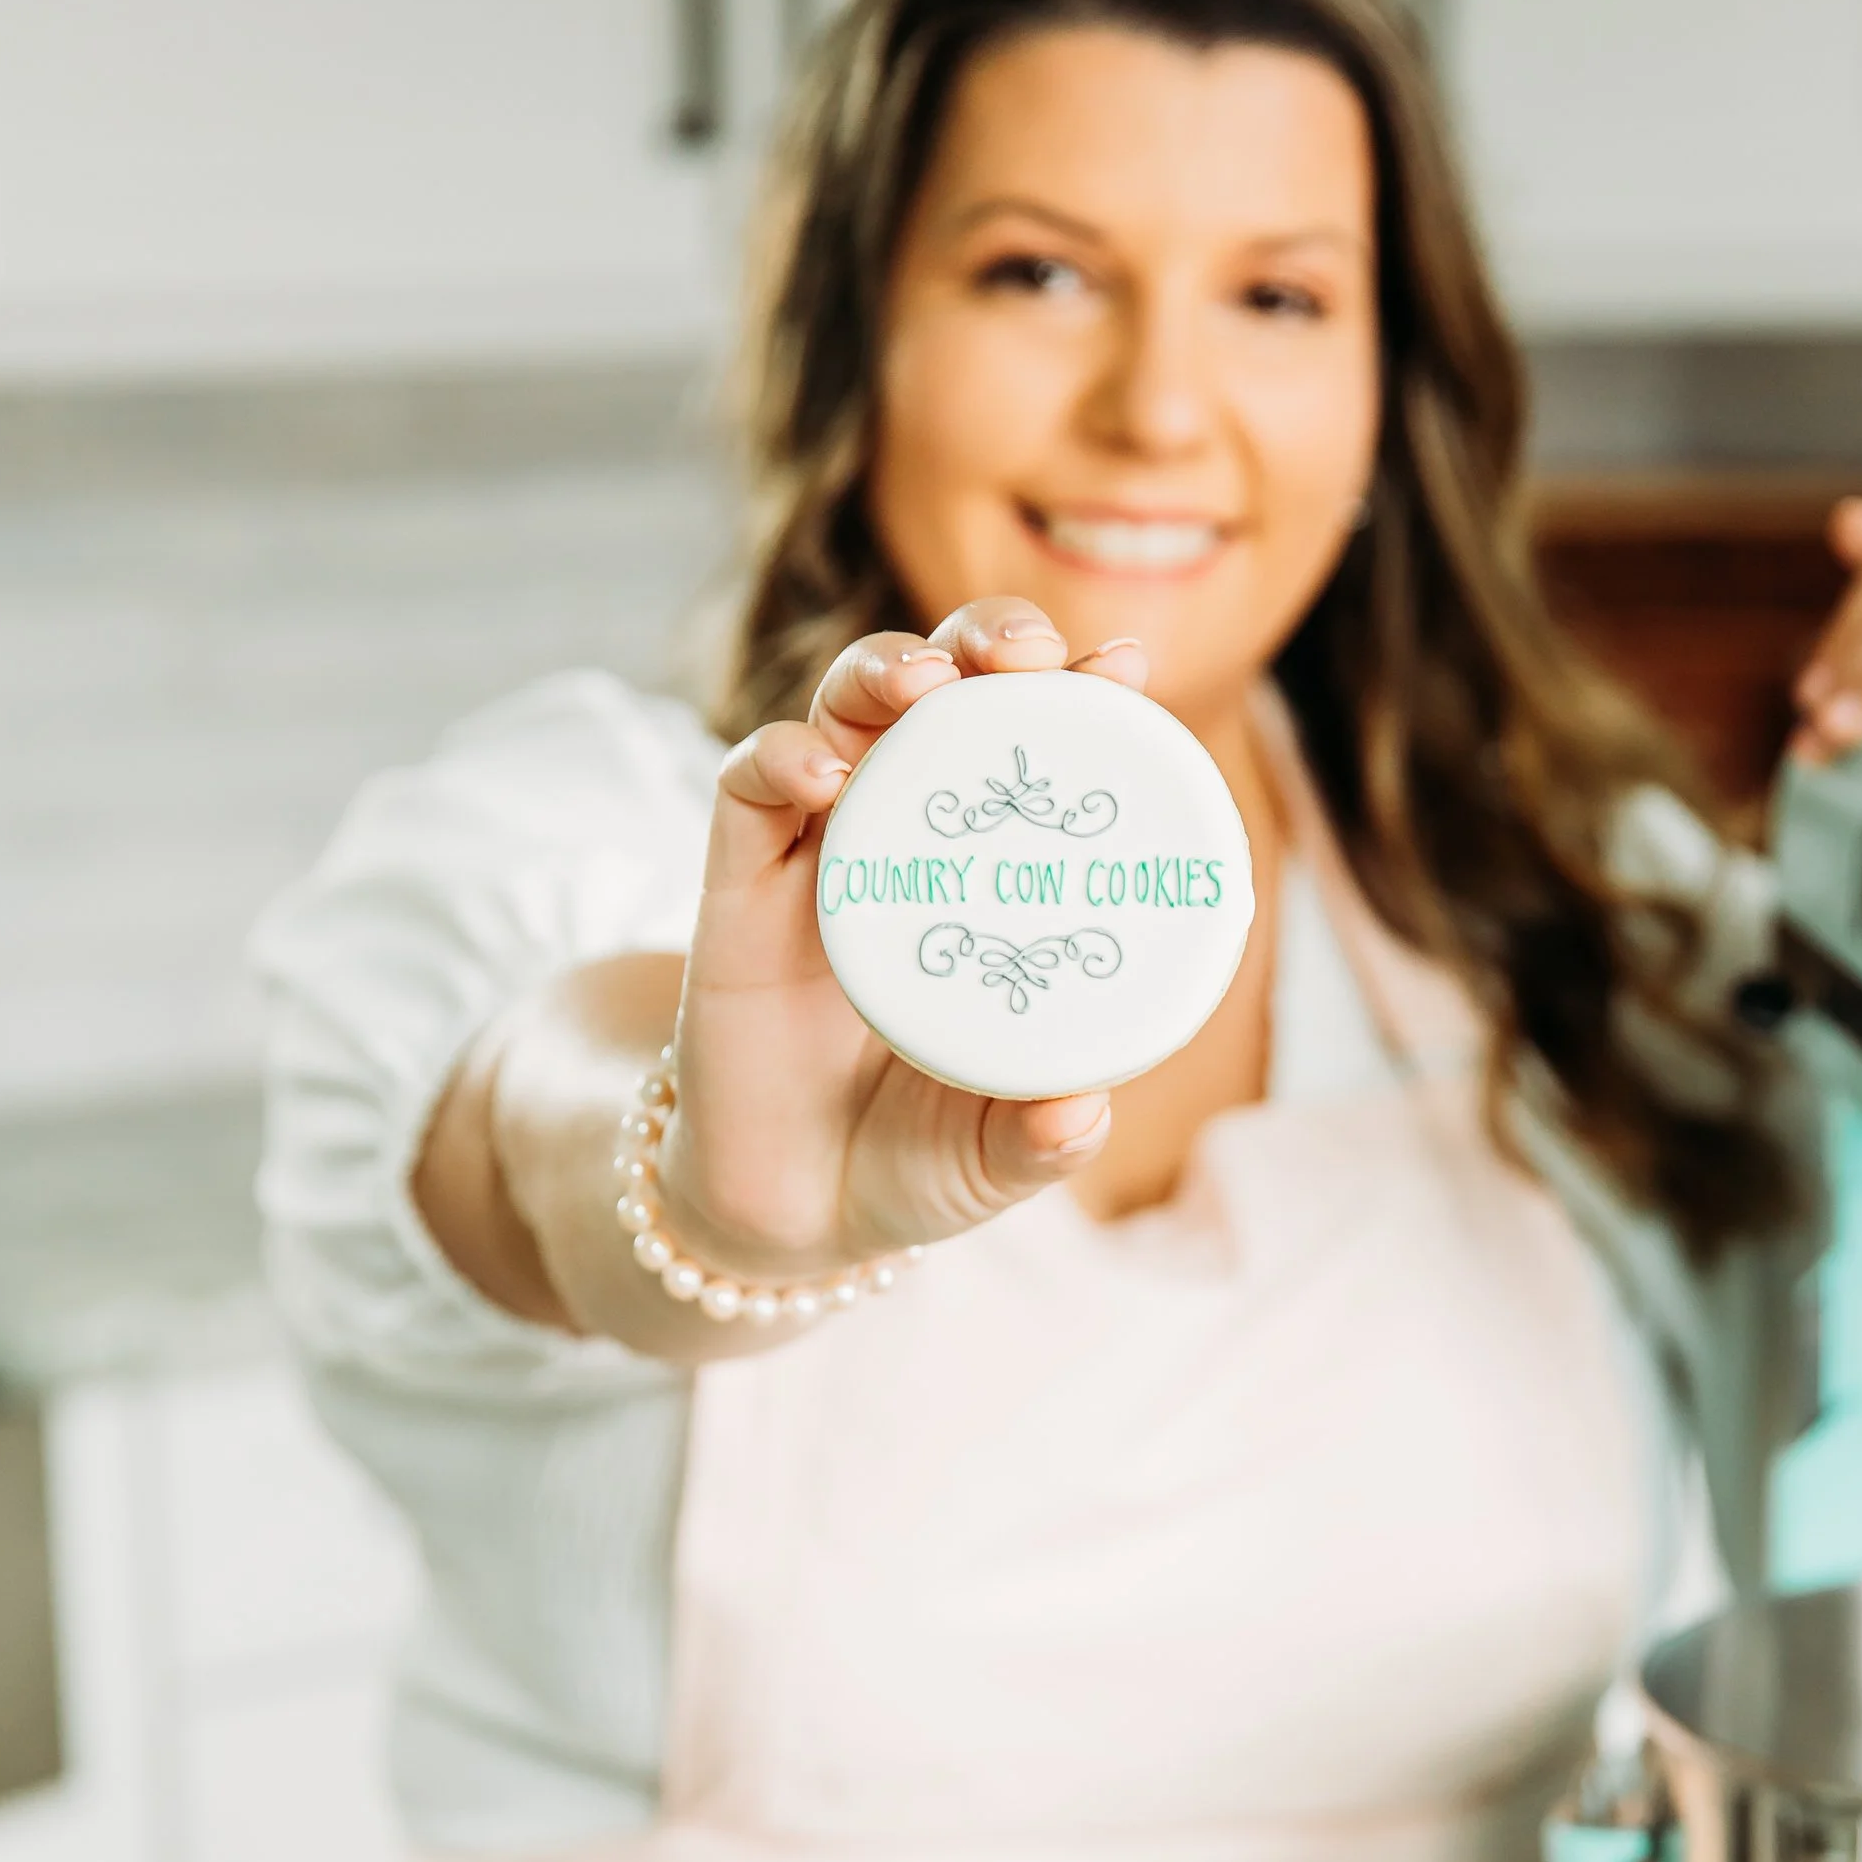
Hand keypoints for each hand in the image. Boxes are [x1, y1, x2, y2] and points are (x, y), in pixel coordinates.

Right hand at [658, 600, 1146, 1275]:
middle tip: (1026, 651)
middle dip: (981, 642)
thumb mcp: (997, 1157)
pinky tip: (822, 773)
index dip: (1079, 693)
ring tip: (925, 682)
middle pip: (938, 695)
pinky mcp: (734, 888)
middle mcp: (904, 842)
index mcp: (986, 879)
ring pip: (841, 714)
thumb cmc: (911, 1160)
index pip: (1034, 753)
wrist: (790, 1218)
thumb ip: (1043, 1136)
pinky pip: (748, 791)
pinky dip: (781, 758)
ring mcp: (816, 855)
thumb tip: (1085, 1112)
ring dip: (882, 673)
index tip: (1127, 661)